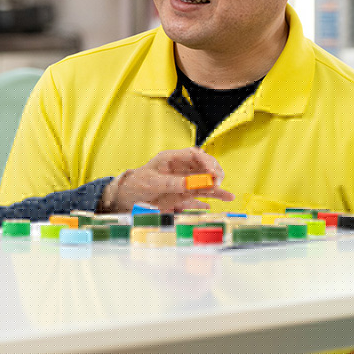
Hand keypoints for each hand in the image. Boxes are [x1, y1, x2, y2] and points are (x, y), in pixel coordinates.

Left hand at [98, 148, 233, 213]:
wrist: (126, 198)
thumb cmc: (136, 185)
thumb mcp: (152, 182)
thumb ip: (171, 183)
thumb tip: (189, 183)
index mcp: (171, 159)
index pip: (194, 154)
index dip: (206, 161)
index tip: (212, 171)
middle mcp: (180, 169)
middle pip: (203, 167)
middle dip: (214, 173)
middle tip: (217, 183)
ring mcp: (183, 182)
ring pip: (205, 181)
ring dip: (216, 186)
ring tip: (226, 195)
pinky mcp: (183, 194)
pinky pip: (201, 194)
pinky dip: (211, 197)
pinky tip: (223, 199)